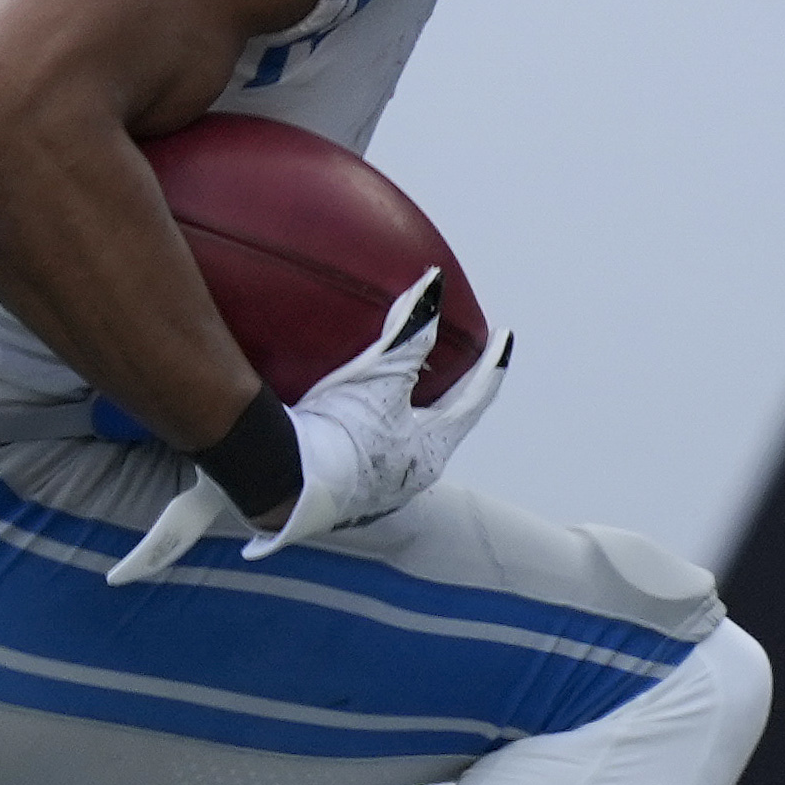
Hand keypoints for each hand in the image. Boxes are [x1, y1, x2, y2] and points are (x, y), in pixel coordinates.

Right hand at [233, 280, 502, 567]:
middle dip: (449, 398)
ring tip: (402, 398)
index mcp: (428, 452)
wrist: (279, 482)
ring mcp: (372, 493)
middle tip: (457, 370)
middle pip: (441, 427)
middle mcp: (407, 479)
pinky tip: (352, 429)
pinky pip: (363, 460)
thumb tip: (433, 286)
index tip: (504, 339)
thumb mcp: (379, 378)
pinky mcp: (336, 498)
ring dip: (406, 422)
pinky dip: (368, 438)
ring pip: (402, 448)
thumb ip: (410, 332)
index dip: (490, 367)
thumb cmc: (338, 432)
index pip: (472, 400)